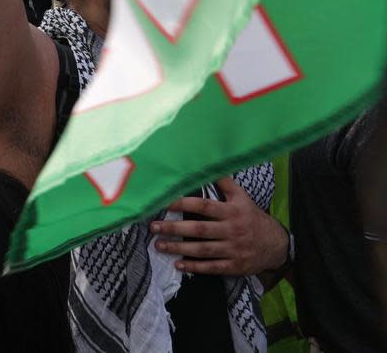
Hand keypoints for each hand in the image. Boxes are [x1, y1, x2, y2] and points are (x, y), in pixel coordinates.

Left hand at [150, 177, 288, 275]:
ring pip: (202, 250)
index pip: (203, 206)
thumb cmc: (252, 217)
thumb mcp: (242, 198)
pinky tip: (178, 265)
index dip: (183, 204)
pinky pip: (212, 267)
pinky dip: (195, 267)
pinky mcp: (234, 266)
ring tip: (159, 245)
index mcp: (231, 212)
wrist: (277, 245)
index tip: (163, 203)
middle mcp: (232, 230)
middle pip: (199, 229)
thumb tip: (210, 163)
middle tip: (153, 227)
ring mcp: (233, 250)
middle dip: (174, 228)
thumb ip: (225, 183)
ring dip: (179, 248)